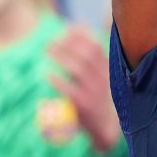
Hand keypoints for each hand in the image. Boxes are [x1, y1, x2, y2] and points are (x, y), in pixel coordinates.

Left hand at [48, 25, 120, 152]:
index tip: (68, 29)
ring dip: (62, 57)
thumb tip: (80, 26)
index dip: (82, 36)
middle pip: (86, 56)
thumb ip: (91, 54)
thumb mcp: (102, 76)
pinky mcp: (85, 106)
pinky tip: (48, 74)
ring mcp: (96, 93)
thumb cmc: (101, 99)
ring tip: (48, 50)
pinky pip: (70, 90)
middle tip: (50, 42)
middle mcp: (104, 80)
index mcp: (109, 72)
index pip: (97, 48)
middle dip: (68, 45)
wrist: (108, 130)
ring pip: (79, 69)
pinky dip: (59, 80)